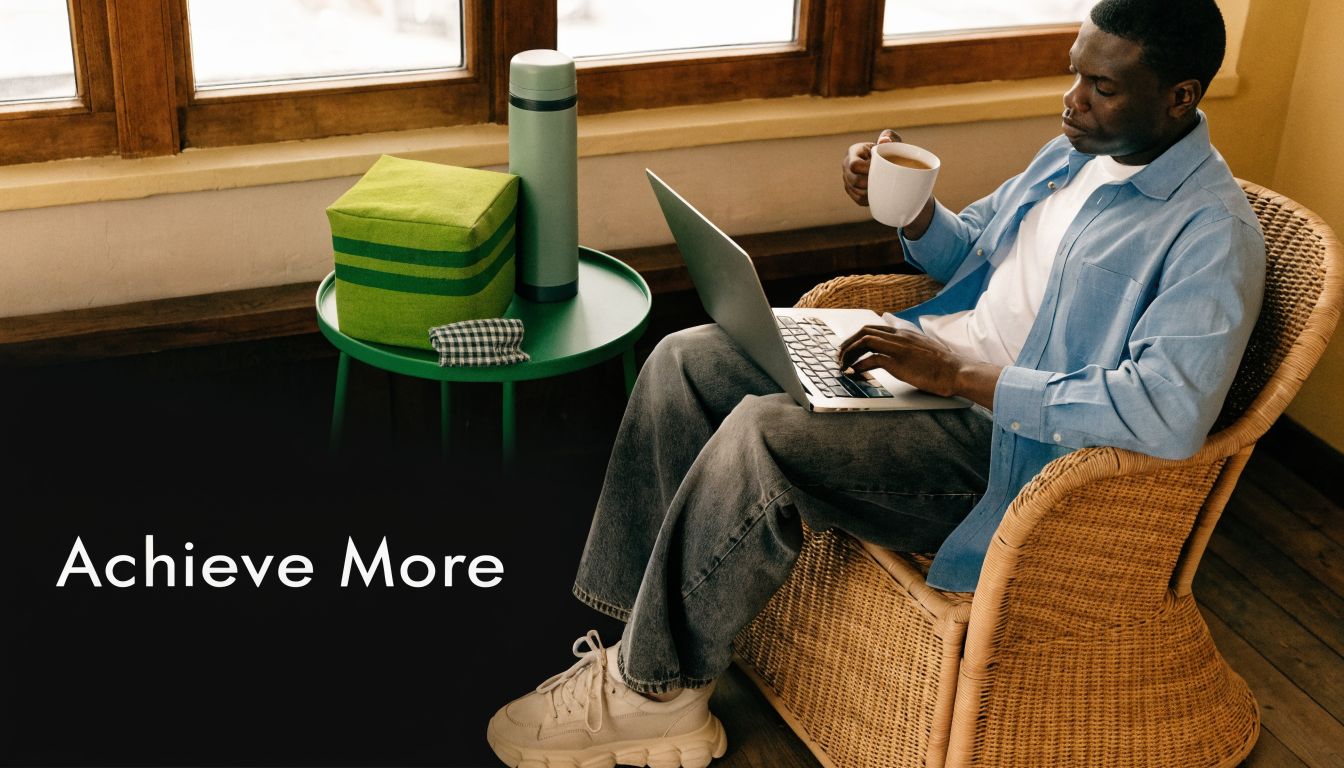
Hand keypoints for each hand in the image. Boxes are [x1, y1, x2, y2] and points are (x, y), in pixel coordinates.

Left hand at [836, 324, 1002, 408]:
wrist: (957, 372)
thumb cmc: (943, 366)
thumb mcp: (924, 350)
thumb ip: (910, 346)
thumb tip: (898, 354)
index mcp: (905, 333)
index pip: (874, 328)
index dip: (857, 337)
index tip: (848, 348)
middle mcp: (900, 336)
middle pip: (865, 331)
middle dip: (848, 343)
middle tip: (839, 356)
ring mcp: (899, 348)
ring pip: (864, 341)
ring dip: (849, 353)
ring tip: (842, 364)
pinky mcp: (899, 362)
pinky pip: (871, 359)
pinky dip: (858, 365)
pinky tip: (854, 372)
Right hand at [843, 129, 898, 205]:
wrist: (886, 161)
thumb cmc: (889, 149)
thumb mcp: (891, 141)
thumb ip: (890, 137)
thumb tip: (884, 140)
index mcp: (853, 152)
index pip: (854, 165)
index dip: (867, 170)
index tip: (882, 169)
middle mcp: (846, 166)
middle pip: (854, 181)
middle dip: (870, 183)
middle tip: (885, 182)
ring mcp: (847, 179)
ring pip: (856, 192)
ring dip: (870, 193)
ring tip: (884, 188)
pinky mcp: (851, 190)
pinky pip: (858, 199)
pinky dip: (870, 199)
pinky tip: (879, 194)